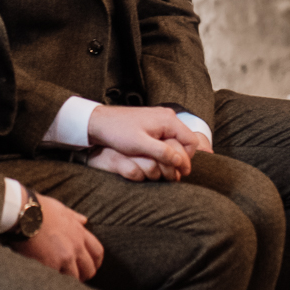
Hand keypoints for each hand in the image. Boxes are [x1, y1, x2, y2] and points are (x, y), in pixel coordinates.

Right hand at [11, 193, 102, 281]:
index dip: (95, 262)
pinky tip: (50, 279)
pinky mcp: (53, 263)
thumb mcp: (61, 209)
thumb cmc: (39, 209)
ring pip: (77, 276)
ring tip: (62, 281)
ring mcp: (66, 255)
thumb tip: (84, 220)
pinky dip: (57, 280)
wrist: (23, 212)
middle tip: (77, 278)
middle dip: (85, 275)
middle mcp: (76, 245)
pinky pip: (61, 278)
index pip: (97, 251)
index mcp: (79, 232)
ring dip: (70, 280)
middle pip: (90, 268)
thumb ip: (74, 217)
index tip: (90, 266)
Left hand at [83, 105, 207, 180]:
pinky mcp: (152, 122)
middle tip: (173, 173)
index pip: (191, 142)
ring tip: (164, 167)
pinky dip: (164, 148)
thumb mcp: (140, 145)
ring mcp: (160, 118)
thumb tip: (180, 161)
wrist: (98, 121)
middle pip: (185, 141)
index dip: (187, 159)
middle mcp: (167, 116)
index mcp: (168, 120)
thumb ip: (162, 152)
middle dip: (180, 157)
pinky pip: (166, 137)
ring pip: (175, 140)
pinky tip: (155, 157)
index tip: (179, 172)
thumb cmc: (117, 132)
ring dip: (172, 154)